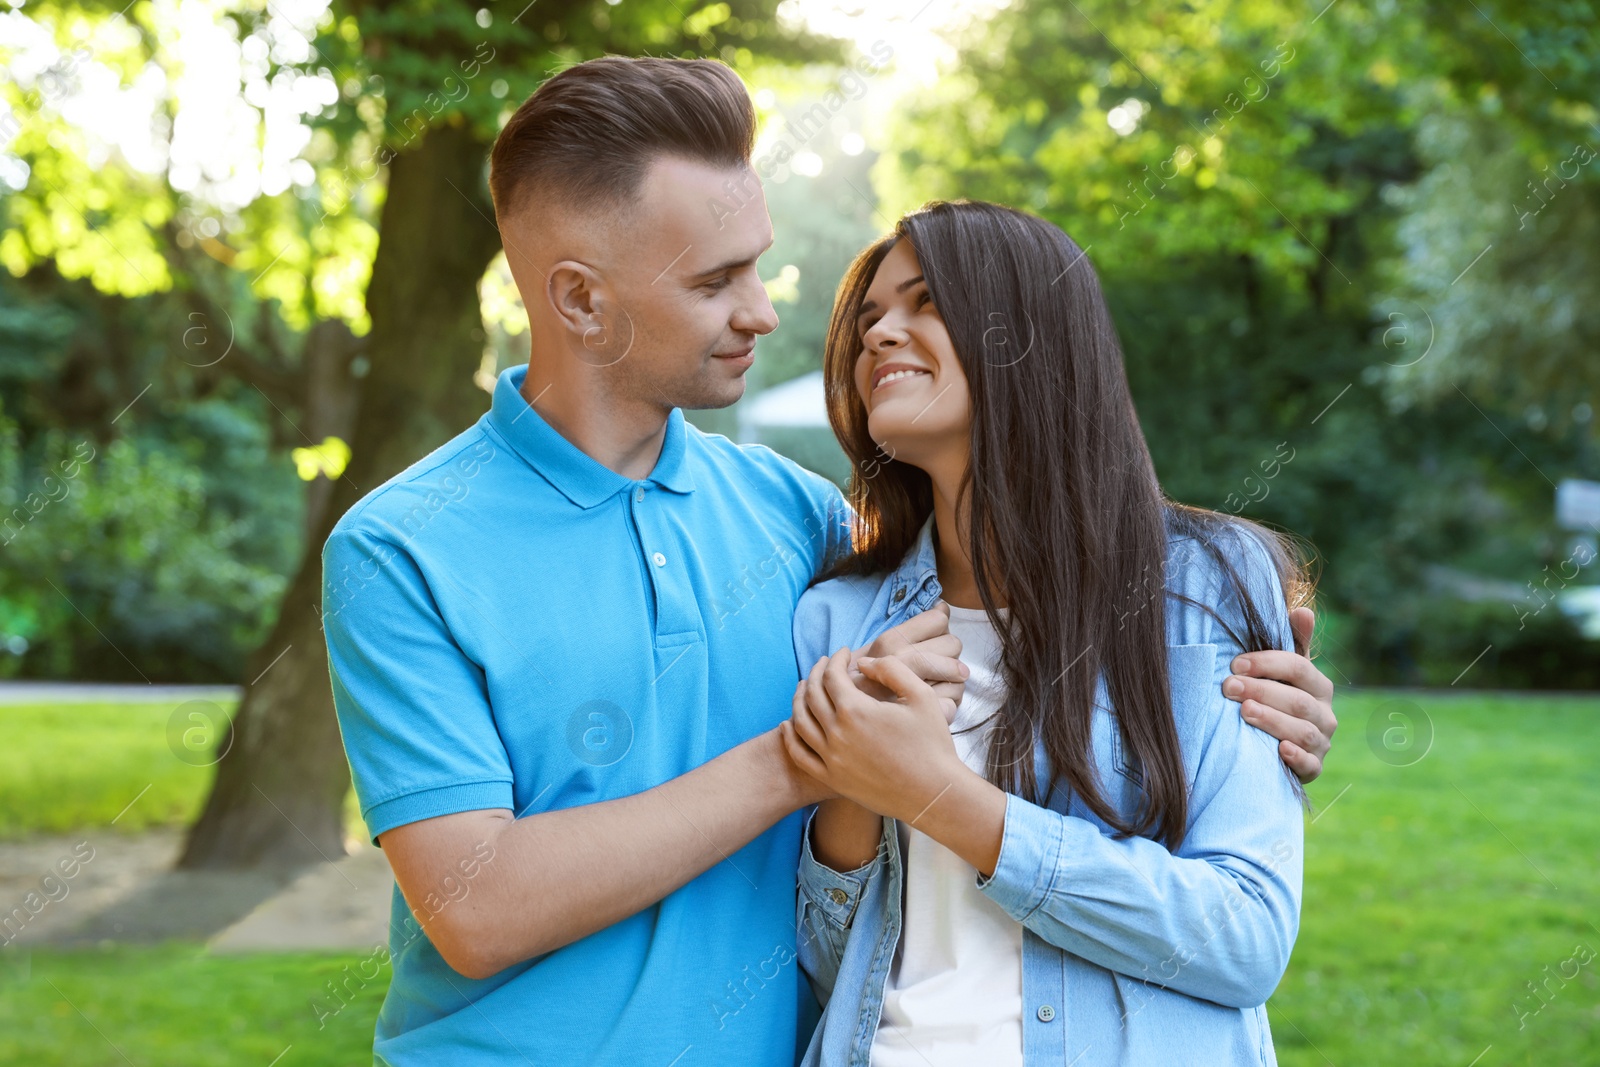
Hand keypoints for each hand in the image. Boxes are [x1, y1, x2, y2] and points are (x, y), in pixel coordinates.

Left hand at [779, 647, 967, 822]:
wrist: (934, 794)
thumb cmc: (932, 744)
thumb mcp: (921, 695)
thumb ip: (891, 669)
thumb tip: (862, 664)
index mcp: (856, 710)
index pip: (832, 675)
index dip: (836, 659)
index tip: (844, 653)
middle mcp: (837, 733)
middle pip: (812, 694)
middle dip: (816, 673)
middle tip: (824, 664)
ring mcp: (831, 759)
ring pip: (800, 722)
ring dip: (799, 699)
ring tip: (805, 687)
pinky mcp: (832, 779)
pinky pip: (799, 755)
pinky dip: (789, 737)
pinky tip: (788, 724)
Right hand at [851, 602, 966, 721]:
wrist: (836, 720)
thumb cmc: (857, 684)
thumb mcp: (872, 650)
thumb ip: (910, 628)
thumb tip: (943, 607)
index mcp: (890, 641)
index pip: (938, 620)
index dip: (942, 628)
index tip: (935, 640)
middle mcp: (901, 661)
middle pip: (953, 644)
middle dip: (949, 654)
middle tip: (936, 667)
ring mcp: (911, 691)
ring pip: (959, 675)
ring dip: (953, 682)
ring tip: (935, 688)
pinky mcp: (921, 718)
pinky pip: (953, 703)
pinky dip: (948, 705)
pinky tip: (934, 707)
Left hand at [1223, 607, 1335, 782]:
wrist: (1275, 747)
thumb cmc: (1276, 698)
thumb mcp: (1282, 672)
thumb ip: (1293, 643)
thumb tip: (1303, 610)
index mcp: (1318, 686)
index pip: (1299, 668)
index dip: (1268, 663)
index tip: (1235, 663)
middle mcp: (1325, 714)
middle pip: (1297, 700)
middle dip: (1262, 691)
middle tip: (1229, 686)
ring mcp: (1322, 743)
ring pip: (1302, 731)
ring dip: (1273, 720)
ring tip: (1244, 712)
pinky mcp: (1314, 769)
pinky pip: (1310, 765)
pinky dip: (1296, 757)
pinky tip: (1279, 749)